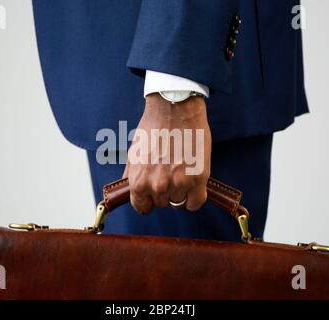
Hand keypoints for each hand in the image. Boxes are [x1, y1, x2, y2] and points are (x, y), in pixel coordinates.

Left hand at [123, 92, 210, 213]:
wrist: (174, 108)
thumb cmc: (153, 127)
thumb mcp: (134, 152)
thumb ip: (132, 175)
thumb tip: (131, 191)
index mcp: (139, 182)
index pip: (142, 208)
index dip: (148, 200)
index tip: (153, 194)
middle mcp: (157, 187)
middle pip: (162, 204)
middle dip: (165, 192)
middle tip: (169, 173)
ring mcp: (179, 184)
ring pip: (179, 203)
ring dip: (181, 191)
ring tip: (181, 171)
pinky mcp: (198, 179)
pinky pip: (196, 203)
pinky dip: (195, 197)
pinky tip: (194, 184)